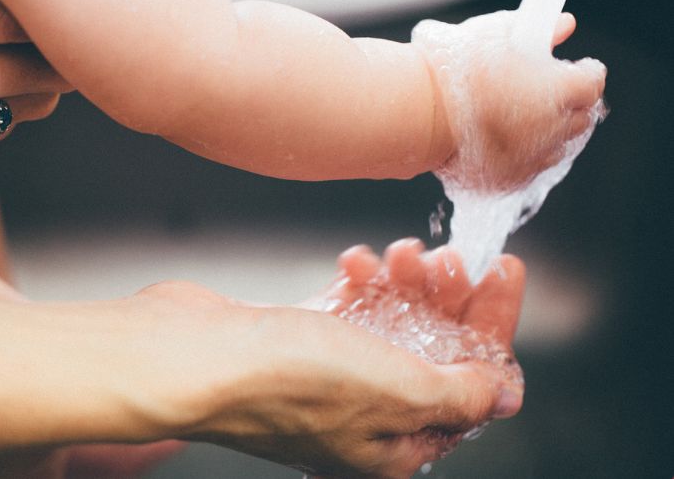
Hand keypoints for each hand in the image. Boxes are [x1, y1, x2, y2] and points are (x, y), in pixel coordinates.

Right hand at [134, 251, 523, 478]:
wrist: (191, 356)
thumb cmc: (285, 381)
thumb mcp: (398, 390)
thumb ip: (460, 395)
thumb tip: (506, 398)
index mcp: (396, 443)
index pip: (472, 385)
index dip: (493, 326)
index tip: (502, 271)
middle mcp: (366, 416)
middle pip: (433, 348)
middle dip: (446, 297)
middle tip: (450, 256)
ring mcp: (330, 378)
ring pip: (391, 322)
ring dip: (402, 282)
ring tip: (397, 255)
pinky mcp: (298, 341)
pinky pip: (348, 309)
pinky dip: (360, 283)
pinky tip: (355, 262)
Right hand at [412, 11, 605, 189]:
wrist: (416, 112)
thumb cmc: (454, 69)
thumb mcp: (495, 33)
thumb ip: (538, 29)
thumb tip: (563, 26)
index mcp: (559, 90)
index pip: (593, 82)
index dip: (584, 72)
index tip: (573, 66)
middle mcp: (553, 129)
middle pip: (580, 117)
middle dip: (569, 103)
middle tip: (543, 88)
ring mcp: (530, 160)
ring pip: (556, 146)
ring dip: (548, 130)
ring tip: (519, 114)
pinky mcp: (506, 181)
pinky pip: (526, 167)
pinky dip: (522, 153)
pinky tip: (499, 136)